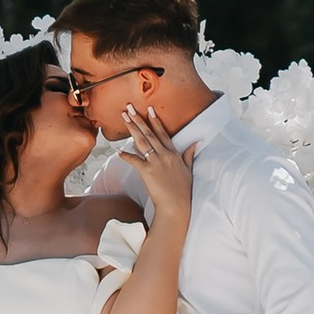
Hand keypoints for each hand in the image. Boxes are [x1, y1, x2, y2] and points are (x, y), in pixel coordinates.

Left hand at [121, 99, 192, 224]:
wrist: (176, 205)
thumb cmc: (183, 190)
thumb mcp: (188, 170)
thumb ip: (189, 155)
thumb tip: (195, 143)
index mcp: (173, 154)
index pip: (163, 133)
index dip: (155, 121)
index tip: (149, 110)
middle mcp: (164, 155)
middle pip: (149, 133)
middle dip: (139, 119)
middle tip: (129, 108)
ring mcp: (155, 162)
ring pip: (142, 141)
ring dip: (132, 128)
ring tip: (124, 117)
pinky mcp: (147, 172)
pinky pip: (134, 161)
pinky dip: (126, 155)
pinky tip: (118, 150)